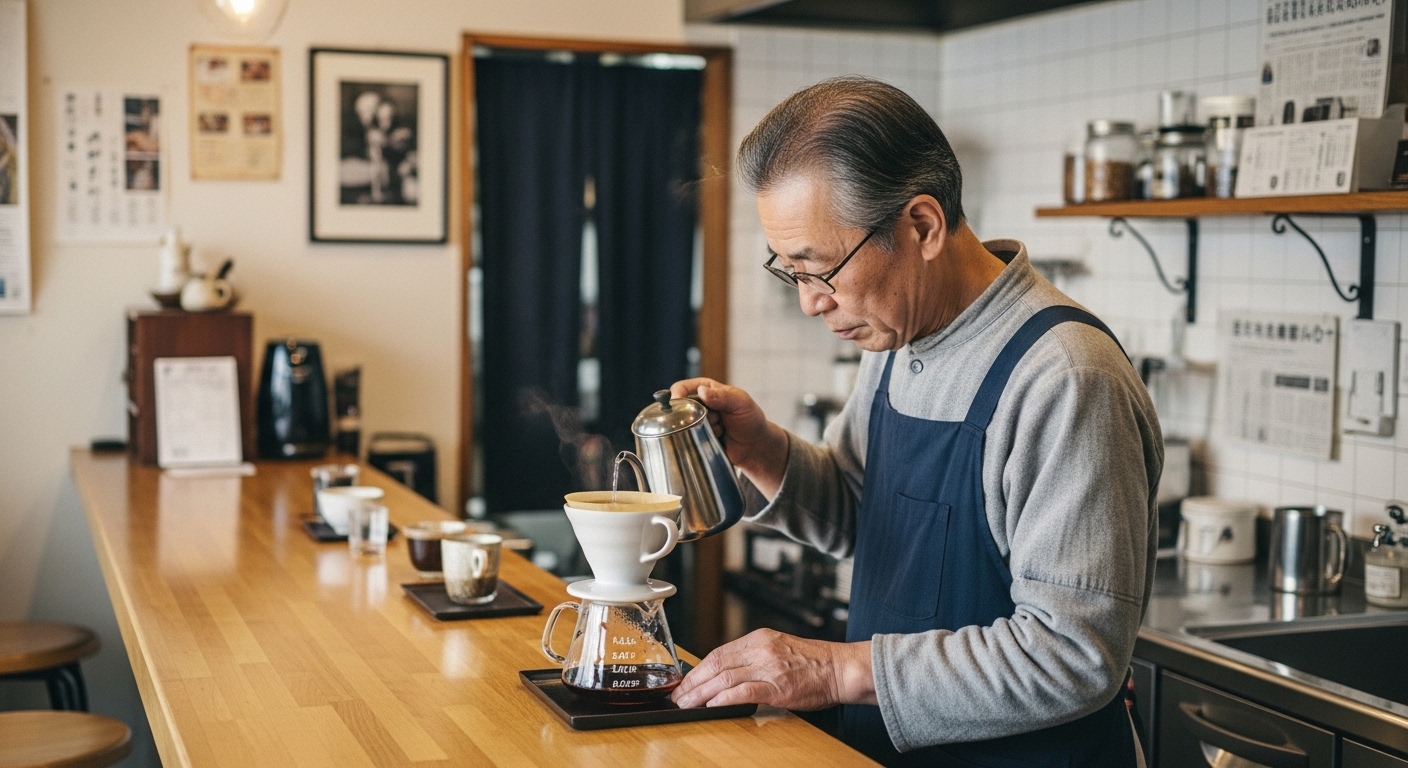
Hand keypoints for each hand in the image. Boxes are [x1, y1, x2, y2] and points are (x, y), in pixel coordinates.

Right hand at [669, 378, 788, 497]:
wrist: (755, 447)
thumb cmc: (751, 420)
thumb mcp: (741, 403)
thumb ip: (722, 396)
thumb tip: (702, 391)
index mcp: (707, 388)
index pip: (683, 388)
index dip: (677, 395)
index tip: (678, 405)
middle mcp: (700, 404)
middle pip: (682, 408)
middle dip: (696, 416)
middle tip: (716, 419)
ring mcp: (698, 422)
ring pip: (686, 425)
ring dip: (702, 429)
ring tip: (720, 429)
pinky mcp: (698, 438)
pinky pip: (690, 439)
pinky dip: (702, 440)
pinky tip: (717, 438)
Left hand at [671, 629, 875, 709]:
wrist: (840, 668)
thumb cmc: (814, 662)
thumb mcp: (778, 648)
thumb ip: (753, 657)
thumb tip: (726, 672)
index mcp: (759, 638)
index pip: (718, 653)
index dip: (697, 670)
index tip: (685, 682)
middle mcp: (761, 649)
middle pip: (715, 665)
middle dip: (693, 683)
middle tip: (678, 697)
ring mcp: (769, 667)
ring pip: (724, 678)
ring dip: (701, 693)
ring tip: (688, 705)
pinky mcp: (778, 687)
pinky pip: (744, 692)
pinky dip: (724, 699)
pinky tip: (712, 705)